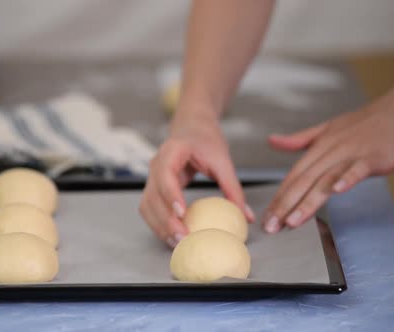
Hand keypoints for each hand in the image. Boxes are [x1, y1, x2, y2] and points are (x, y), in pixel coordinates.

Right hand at [140, 109, 254, 247]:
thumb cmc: (206, 139)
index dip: (171, 194)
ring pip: (147, 206)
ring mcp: (151, 177)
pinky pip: (150, 209)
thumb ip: (233, 188)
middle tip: (183, 237)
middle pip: (153, 195)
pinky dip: (158, 224)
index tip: (182, 213)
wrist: (192, 127)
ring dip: (159, 226)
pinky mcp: (153, 188)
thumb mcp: (223, 160)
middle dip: (165, 219)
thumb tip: (246, 216)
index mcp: (172, 151)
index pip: (165, 173)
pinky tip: (172, 236)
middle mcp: (156, 164)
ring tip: (177, 243)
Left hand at [262, 69, 393, 232]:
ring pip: (325, 180)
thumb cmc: (366, 123)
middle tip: (271, 227)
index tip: (267, 217)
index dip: (279, 198)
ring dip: (308, 202)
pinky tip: (338, 191)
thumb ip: (299, 140)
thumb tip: (272, 141)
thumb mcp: (327, 129)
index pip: (293, 176)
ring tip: (293, 221)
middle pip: (303, 181)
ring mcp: (351, 154)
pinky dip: (347, 179)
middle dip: (285, 206)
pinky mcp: (373, 158)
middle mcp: (331, 151)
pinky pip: (358, 169)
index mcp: (319, 148)